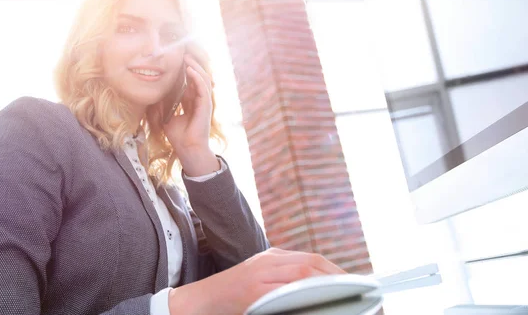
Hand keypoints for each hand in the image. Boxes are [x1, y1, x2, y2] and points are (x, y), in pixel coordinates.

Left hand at [163, 54, 218, 175]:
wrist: (186, 149)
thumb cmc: (177, 136)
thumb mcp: (164, 116)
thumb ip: (160, 105)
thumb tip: (151, 94)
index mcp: (190, 100)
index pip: (189, 80)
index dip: (183, 68)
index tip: (175, 57)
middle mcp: (199, 99)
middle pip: (198, 75)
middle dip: (191, 63)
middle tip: (182, 51)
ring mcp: (204, 101)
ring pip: (203, 78)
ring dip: (195, 66)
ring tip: (186, 56)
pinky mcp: (206, 106)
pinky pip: (203, 87)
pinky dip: (197, 77)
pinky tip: (189, 69)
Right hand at [169, 248, 344, 314]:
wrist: (200, 301)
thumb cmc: (231, 295)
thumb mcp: (259, 279)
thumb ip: (283, 278)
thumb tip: (315, 286)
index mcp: (271, 257)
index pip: (311, 259)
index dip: (336, 270)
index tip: (354, 282)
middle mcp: (267, 261)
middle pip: (311, 263)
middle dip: (338, 276)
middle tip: (359, 289)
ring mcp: (260, 274)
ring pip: (303, 273)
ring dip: (328, 283)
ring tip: (346, 296)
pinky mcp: (253, 290)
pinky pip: (286, 289)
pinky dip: (306, 293)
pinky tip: (319, 302)